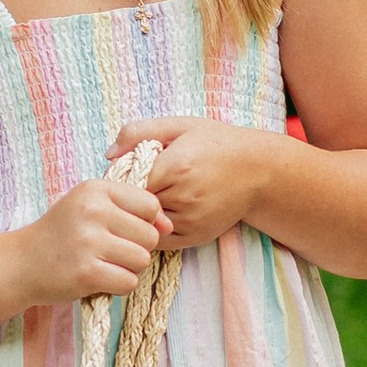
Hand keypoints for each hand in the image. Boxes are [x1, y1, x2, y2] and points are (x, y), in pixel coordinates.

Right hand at [15, 170, 170, 305]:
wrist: (21, 263)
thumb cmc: (61, 234)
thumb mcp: (90, 208)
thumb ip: (130, 210)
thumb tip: (169, 226)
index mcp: (95, 189)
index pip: (150, 205)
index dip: (145, 223)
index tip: (123, 232)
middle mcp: (93, 211)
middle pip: (150, 235)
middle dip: (137, 248)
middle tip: (109, 252)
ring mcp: (89, 242)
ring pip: (142, 260)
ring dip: (128, 268)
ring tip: (103, 264)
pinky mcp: (86, 272)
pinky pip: (128, 282)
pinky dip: (118, 286)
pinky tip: (98, 278)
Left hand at [110, 116, 266, 251]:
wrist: (258, 169)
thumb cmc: (216, 143)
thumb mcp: (179, 126)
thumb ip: (139, 132)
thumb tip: (108, 155)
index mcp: (176, 167)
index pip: (128, 182)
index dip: (122, 178)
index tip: (126, 171)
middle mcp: (183, 198)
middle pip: (136, 206)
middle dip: (131, 198)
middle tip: (137, 184)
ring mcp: (191, 221)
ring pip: (147, 224)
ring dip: (142, 215)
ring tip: (155, 195)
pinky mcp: (197, 237)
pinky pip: (161, 240)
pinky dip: (155, 229)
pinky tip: (163, 211)